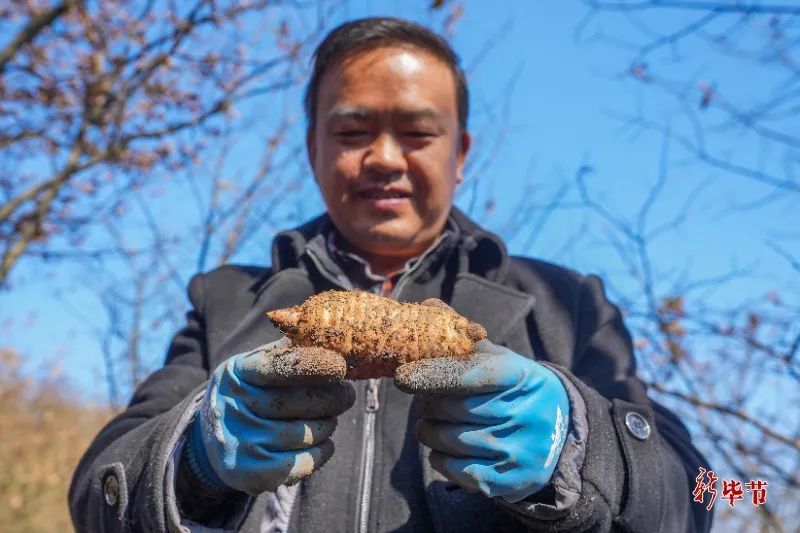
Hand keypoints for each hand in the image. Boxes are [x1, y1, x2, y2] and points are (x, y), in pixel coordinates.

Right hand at [185, 338, 355, 495]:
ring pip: (304, 434)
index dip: (311, 364)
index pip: (276, 366)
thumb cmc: (251, 391)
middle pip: (296, 402)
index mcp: (237, 372)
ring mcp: (239, 442)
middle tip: (346, 395)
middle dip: (331, 398)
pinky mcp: (249, 473)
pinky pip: (300, 464)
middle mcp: (233, 407)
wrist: (211, 438)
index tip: (340, 365)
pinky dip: (322, 453)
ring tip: (329, 418)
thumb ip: (290, 348)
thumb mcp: (258, 363)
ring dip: (327, 425)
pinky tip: (324, 443)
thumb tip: (329, 330)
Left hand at [394, 339, 569, 502]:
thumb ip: (463, 337)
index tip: (402, 376)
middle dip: (429, 403)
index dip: (432, 373)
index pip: (469, 374)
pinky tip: (446, 447)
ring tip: (434, 422)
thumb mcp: (500, 359)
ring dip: (429, 430)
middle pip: (452, 408)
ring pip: (448, 439)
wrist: (563, 435)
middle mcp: (521, 413)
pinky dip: (440, 457)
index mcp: (518, 375)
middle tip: (426, 400)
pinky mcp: (508, 480)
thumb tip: (429, 307)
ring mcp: (517, 449)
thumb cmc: (515, 390)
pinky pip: (454, 469)